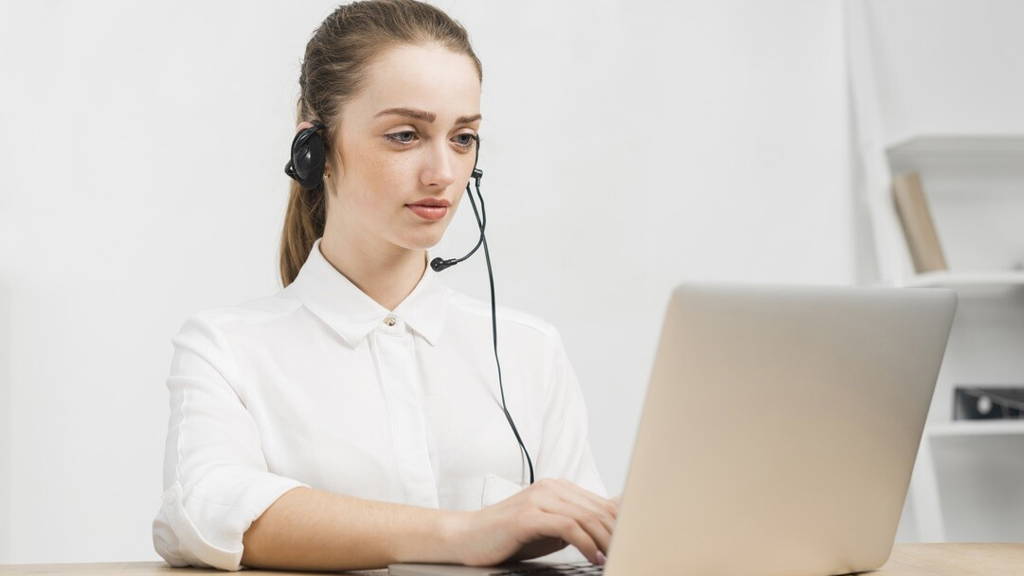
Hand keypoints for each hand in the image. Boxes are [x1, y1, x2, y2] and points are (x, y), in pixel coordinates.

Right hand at [449, 478, 617, 566]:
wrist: (467, 537)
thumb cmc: (510, 536)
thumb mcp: (551, 530)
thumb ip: (579, 525)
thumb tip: (613, 529)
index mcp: (559, 487)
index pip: (602, 504)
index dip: (622, 525)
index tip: (634, 544)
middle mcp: (552, 487)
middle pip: (599, 510)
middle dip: (618, 535)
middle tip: (630, 553)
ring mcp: (539, 499)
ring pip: (587, 518)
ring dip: (606, 542)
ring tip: (614, 558)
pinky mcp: (528, 515)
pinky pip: (568, 527)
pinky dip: (586, 544)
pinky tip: (593, 557)